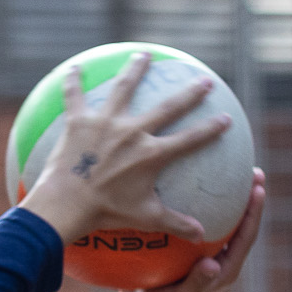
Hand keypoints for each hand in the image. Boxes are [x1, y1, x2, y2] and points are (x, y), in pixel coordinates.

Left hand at [20, 51, 234, 244]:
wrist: (66, 205)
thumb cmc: (105, 213)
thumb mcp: (145, 218)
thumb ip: (175, 223)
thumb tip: (203, 236)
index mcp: (152, 154)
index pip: (190, 139)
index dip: (210, 128)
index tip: (225, 118)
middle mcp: (133, 132)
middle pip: (168, 106)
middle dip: (189, 92)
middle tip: (204, 80)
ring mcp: (105, 123)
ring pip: (124, 88)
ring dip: (136, 70)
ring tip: (145, 55)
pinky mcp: (78, 122)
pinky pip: (75, 96)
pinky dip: (73, 81)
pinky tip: (74, 67)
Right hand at [88, 169, 265, 291]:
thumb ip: (197, 284)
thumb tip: (212, 264)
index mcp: (225, 268)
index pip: (246, 237)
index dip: (255, 213)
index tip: (259, 189)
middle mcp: (220, 256)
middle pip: (240, 222)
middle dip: (249, 196)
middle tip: (253, 171)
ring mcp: (204, 249)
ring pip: (222, 218)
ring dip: (228, 195)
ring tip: (228, 168)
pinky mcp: (188, 244)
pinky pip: (197, 218)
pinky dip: (198, 200)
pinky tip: (188, 180)